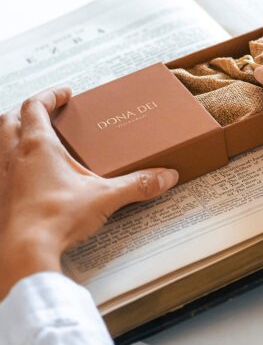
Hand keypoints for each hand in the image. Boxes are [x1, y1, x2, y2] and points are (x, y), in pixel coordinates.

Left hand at [0, 87, 178, 298]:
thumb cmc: (56, 217)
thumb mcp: (105, 196)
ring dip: (13, 132)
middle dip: (27, 109)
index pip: (36, 106)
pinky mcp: (2, 197)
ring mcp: (3, 176)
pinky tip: (27, 173)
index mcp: (38, 146)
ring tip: (33, 136)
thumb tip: (165, 176)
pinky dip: (11, 161)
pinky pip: (0, 169)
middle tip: (46, 109)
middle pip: (10, 118)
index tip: (65, 93)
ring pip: (0, 141)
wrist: (24, 252)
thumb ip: (137, 184)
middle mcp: (15, 156)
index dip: (50, 95)